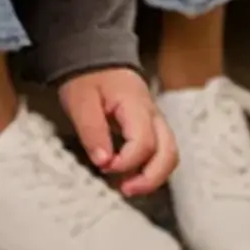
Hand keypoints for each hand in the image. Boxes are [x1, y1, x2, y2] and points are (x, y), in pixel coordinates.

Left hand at [59, 68, 177, 198]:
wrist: (95, 59)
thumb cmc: (88, 78)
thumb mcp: (81, 101)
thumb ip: (92, 130)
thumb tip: (103, 161)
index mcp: (136, 105)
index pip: (144, 142)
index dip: (127, 161)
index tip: (104, 166)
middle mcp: (153, 115)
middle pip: (169, 152)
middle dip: (150, 178)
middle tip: (126, 190)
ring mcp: (155, 121)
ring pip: (169, 154)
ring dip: (153, 176)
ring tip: (128, 188)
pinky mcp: (151, 128)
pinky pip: (160, 152)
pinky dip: (149, 168)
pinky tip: (129, 176)